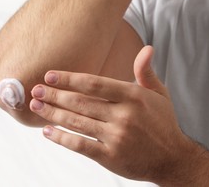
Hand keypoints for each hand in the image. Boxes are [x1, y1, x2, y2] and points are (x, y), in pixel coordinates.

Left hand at [30, 46, 192, 181]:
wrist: (173, 159)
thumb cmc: (163, 123)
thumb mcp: (159, 93)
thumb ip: (146, 72)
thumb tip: (147, 48)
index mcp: (133, 96)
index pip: (94, 84)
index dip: (69, 79)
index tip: (50, 75)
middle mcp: (124, 115)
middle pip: (80, 102)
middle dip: (54, 95)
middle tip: (35, 90)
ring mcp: (116, 137)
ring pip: (77, 122)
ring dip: (52, 113)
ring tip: (36, 106)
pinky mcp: (111, 157)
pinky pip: (81, 146)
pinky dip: (62, 138)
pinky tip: (47, 131)